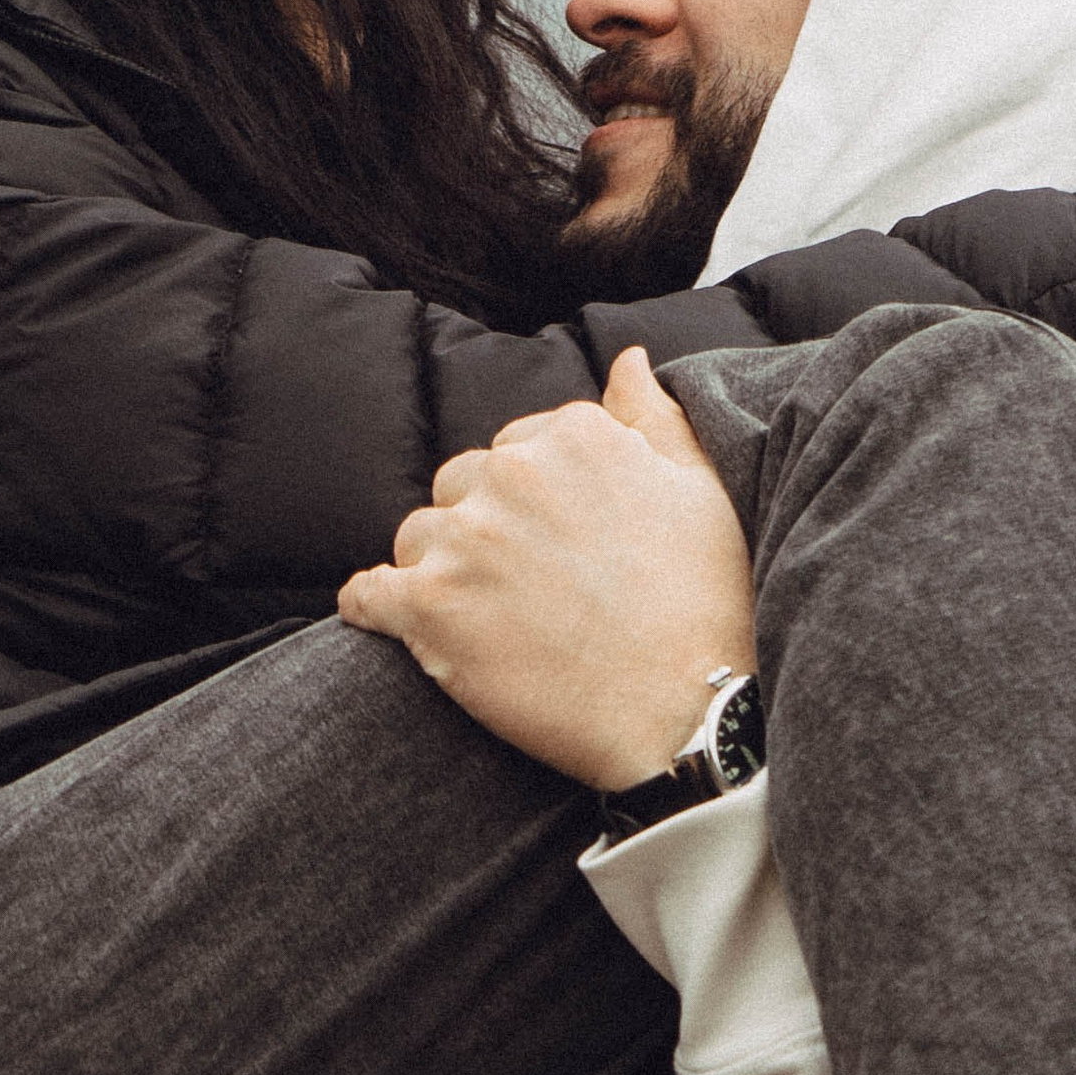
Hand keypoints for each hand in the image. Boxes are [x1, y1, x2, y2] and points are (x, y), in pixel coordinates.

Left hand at [337, 350, 755, 787]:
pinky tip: (392, 623)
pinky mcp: (429, 607)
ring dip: (438, 572)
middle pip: (461, 487)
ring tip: (488, 622)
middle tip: (526, 592)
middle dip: (483, 531)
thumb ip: (652, 419)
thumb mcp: (701, 491)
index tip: (561, 549)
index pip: (519, 448)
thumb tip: (625, 361)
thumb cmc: (708, 605)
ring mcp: (466, 539)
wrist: (688, 713)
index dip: (536, 503)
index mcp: (574, 436)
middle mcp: (513, 473)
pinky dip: (373, 608)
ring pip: (417, 539)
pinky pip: (368, 594)